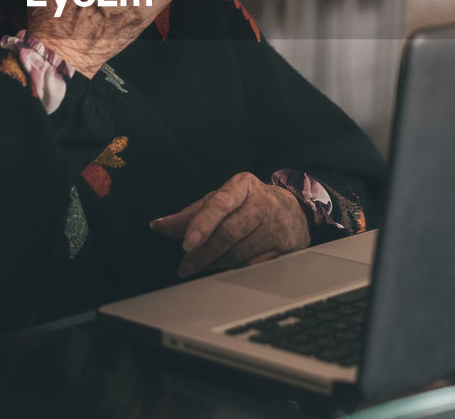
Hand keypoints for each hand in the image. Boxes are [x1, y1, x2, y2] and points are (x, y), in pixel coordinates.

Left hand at [150, 173, 310, 277]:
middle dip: (203, 253)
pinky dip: (236, 270)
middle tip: (186, 266)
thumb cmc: (249, 204)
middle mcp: (263, 202)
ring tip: (205, 263)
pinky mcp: (287, 247)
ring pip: (239, 253)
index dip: (202, 224)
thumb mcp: (221, 201)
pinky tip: (227, 267)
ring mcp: (278, 225)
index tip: (186, 243)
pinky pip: (254, 266)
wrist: (295, 210)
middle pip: (229, 232)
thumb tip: (159, 226)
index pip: (220, 203)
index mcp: (243, 185)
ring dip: (216, 263)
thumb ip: (190, 214)